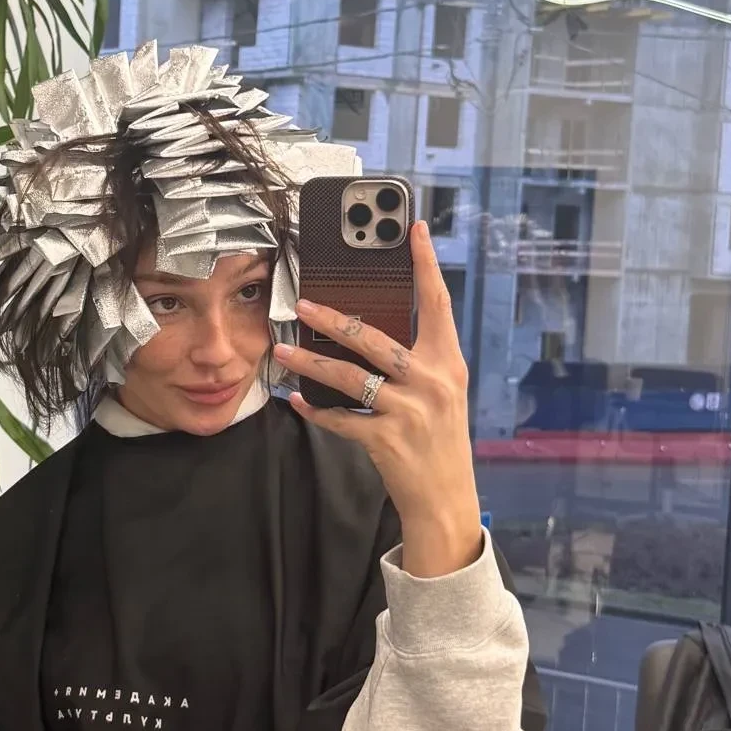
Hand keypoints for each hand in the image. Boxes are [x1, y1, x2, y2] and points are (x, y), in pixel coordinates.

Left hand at [274, 222, 482, 578]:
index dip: (427, 265)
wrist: (445, 500)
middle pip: (375, 337)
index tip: (415, 230)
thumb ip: (416, 364)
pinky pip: (340, 419)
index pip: (438, 304)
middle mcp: (432, 382)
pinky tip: (296, 401)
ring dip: (310, 362)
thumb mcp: (440, 396)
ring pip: (350, 376)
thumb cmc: (439, 444)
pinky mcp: (387, 439)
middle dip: (334, 318)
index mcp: (447, 364)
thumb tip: (370, 333)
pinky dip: (316, 410)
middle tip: (302, 303)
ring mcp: (409, 411)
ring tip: (282, 350)